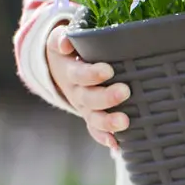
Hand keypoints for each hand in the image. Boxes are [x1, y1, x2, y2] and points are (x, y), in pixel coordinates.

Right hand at [46, 22, 130, 149]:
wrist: (59, 67)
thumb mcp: (62, 39)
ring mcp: (84, 107)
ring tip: (124, 122)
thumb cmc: (71, 49)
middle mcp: (77, 92)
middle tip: (125, 91)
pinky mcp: (90, 116)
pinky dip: (104, 138)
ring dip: (108, 122)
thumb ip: (63, 38)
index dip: (92, 74)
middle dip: (106, 97)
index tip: (108, 70)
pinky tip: (117, 146)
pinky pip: (95, 130)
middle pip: (89, 98)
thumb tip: (66, 43)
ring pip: (93, 118)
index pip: (79, 74)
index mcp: (71, 72)